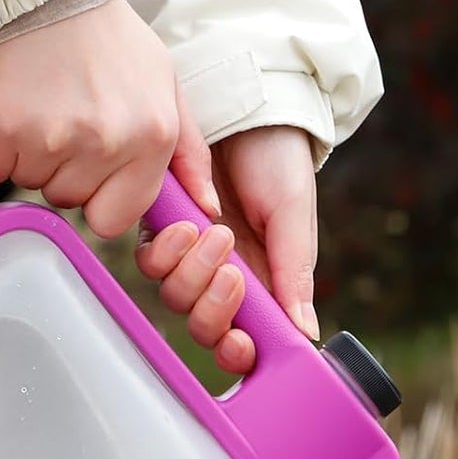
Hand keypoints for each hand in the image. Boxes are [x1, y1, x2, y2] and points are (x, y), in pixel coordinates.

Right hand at [0, 0, 220, 239]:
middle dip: (65, 170)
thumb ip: (190, 154)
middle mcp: (105, 143)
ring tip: (44, 105)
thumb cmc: (109, 39)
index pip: (113, 220)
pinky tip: (15, 107)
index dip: (99, 197)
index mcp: (151, 139)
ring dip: (33, 155)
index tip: (94, 166)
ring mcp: (51, 138)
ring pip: (33, 183)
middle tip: (67, 116)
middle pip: (69, 200)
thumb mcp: (166, 86)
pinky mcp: (2, 129)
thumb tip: (206, 209)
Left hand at [135, 126, 319, 373]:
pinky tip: (187, 223)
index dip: (236, 351)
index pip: (243, 338)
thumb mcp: (293, 216)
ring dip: (193, 271)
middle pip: (204, 325)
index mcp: (263, 283)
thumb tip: (304, 333)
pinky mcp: (163, 228)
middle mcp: (224, 276)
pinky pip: (152, 258)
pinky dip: (167, 248)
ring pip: (175, 295)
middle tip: (231, 273)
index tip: (242, 343)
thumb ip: (294, 274)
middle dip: (213, 309)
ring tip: (216, 232)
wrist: (248, 107)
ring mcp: (190, 255)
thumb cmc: (279, 160)